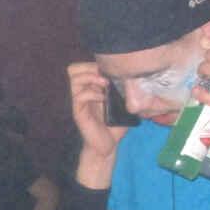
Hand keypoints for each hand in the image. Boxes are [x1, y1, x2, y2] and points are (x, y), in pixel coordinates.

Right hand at [68, 62, 128, 186]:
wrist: (108, 146)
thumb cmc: (115, 125)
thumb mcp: (122, 104)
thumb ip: (123, 90)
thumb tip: (136, 76)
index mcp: (90, 87)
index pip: (81, 66)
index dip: (93, 63)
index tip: (109, 69)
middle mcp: (81, 92)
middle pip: (73, 68)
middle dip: (90, 67)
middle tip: (105, 76)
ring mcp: (78, 102)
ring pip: (74, 79)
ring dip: (91, 78)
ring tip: (105, 84)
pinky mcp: (78, 112)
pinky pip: (80, 96)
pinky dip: (92, 94)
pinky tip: (103, 99)